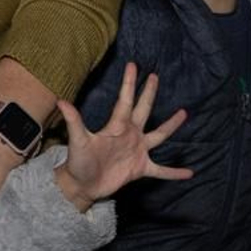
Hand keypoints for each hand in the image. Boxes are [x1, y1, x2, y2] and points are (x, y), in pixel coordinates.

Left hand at [54, 62, 192, 208]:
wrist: (83, 185)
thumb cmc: (79, 161)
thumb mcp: (78, 140)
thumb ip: (74, 121)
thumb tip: (61, 102)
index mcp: (116, 126)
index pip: (125, 100)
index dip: (129, 83)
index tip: (133, 65)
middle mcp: (130, 135)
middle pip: (143, 110)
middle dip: (149, 94)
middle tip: (155, 76)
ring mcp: (137, 151)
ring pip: (159, 135)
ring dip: (171, 125)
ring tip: (184, 113)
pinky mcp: (141, 169)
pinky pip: (162, 170)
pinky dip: (174, 172)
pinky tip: (189, 172)